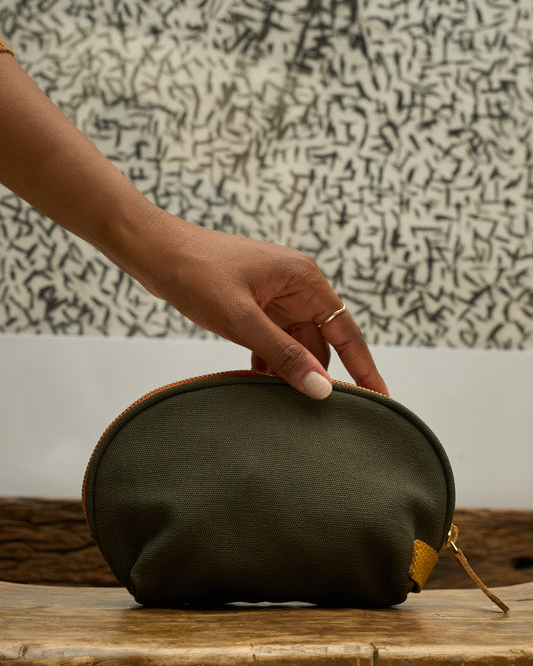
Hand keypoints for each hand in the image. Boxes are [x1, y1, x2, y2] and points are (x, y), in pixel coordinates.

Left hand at [113, 210, 388, 399]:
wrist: (152, 249)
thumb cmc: (195, 273)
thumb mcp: (241, 319)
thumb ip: (283, 356)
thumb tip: (321, 388)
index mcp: (303, 279)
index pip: (345, 331)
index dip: (364, 367)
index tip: (380, 399)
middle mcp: (295, 285)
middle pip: (321, 340)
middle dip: (320, 374)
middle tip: (326, 416)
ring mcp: (274, 295)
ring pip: (295, 343)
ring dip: (290, 371)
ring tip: (289, 407)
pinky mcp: (253, 304)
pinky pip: (273, 339)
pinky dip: (270, 362)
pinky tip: (260, 384)